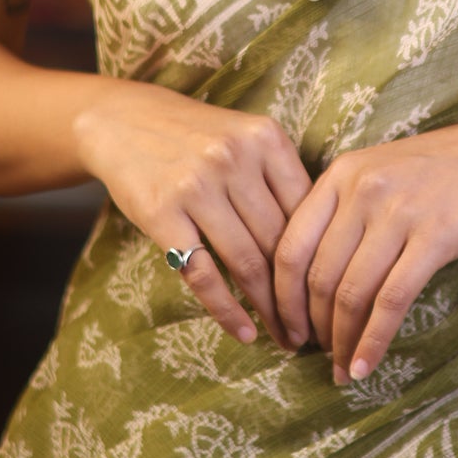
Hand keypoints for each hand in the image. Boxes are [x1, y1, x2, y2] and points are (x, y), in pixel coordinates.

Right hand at [74, 79, 311, 348]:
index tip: (332, 293)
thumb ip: (280, 181)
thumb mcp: (246, 139)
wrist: (125, 120)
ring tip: (285, 337)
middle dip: (300, 293)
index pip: (308, 212)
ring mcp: (196, 185)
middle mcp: (235, 158)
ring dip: (269, 309)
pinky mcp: (162, 212)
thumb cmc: (198, 139)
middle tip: (315, 328)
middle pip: (280, 240)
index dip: (323, 259)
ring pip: (247, 261)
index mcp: (266, 138)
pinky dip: (226, 310)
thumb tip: (322, 249)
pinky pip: (202, 273)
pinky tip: (243, 332)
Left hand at [272, 113, 457, 383]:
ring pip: (351, 292)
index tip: (285, 328)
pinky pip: (392, 300)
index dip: (279, 298)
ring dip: (340, 340)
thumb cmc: (447, 168)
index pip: (289, 247)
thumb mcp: (382, 173)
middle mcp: (362, 189)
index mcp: (341, 174)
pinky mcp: (436, 236)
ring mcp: (398, 211)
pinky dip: (374, 340)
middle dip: (309, 326)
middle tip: (312, 355)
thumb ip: (345, 210)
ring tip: (340, 368)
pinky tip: (365, 366)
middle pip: (317, 275)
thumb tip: (312, 280)